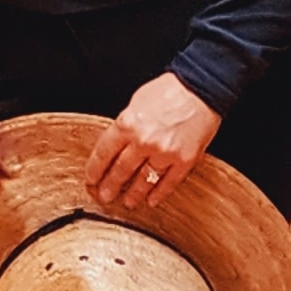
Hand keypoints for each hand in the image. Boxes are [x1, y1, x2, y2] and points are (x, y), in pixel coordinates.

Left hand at [87, 74, 220, 211]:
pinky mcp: (185, 160)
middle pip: (120, 171)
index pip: (103, 154)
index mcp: (127, 124)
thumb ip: (125, 126)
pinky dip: (158, 193)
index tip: (91, 180)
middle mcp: (144, 141)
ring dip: (133, 194)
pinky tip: (152, 200)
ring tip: (127, 202)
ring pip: (143, 181)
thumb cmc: (168, 90)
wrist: (200, 88)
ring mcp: (165, 153)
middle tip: (104, 197)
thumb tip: (116, 145)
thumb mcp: (135, 102)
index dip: (95, 170)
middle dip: (110, 187)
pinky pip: (168, 183)